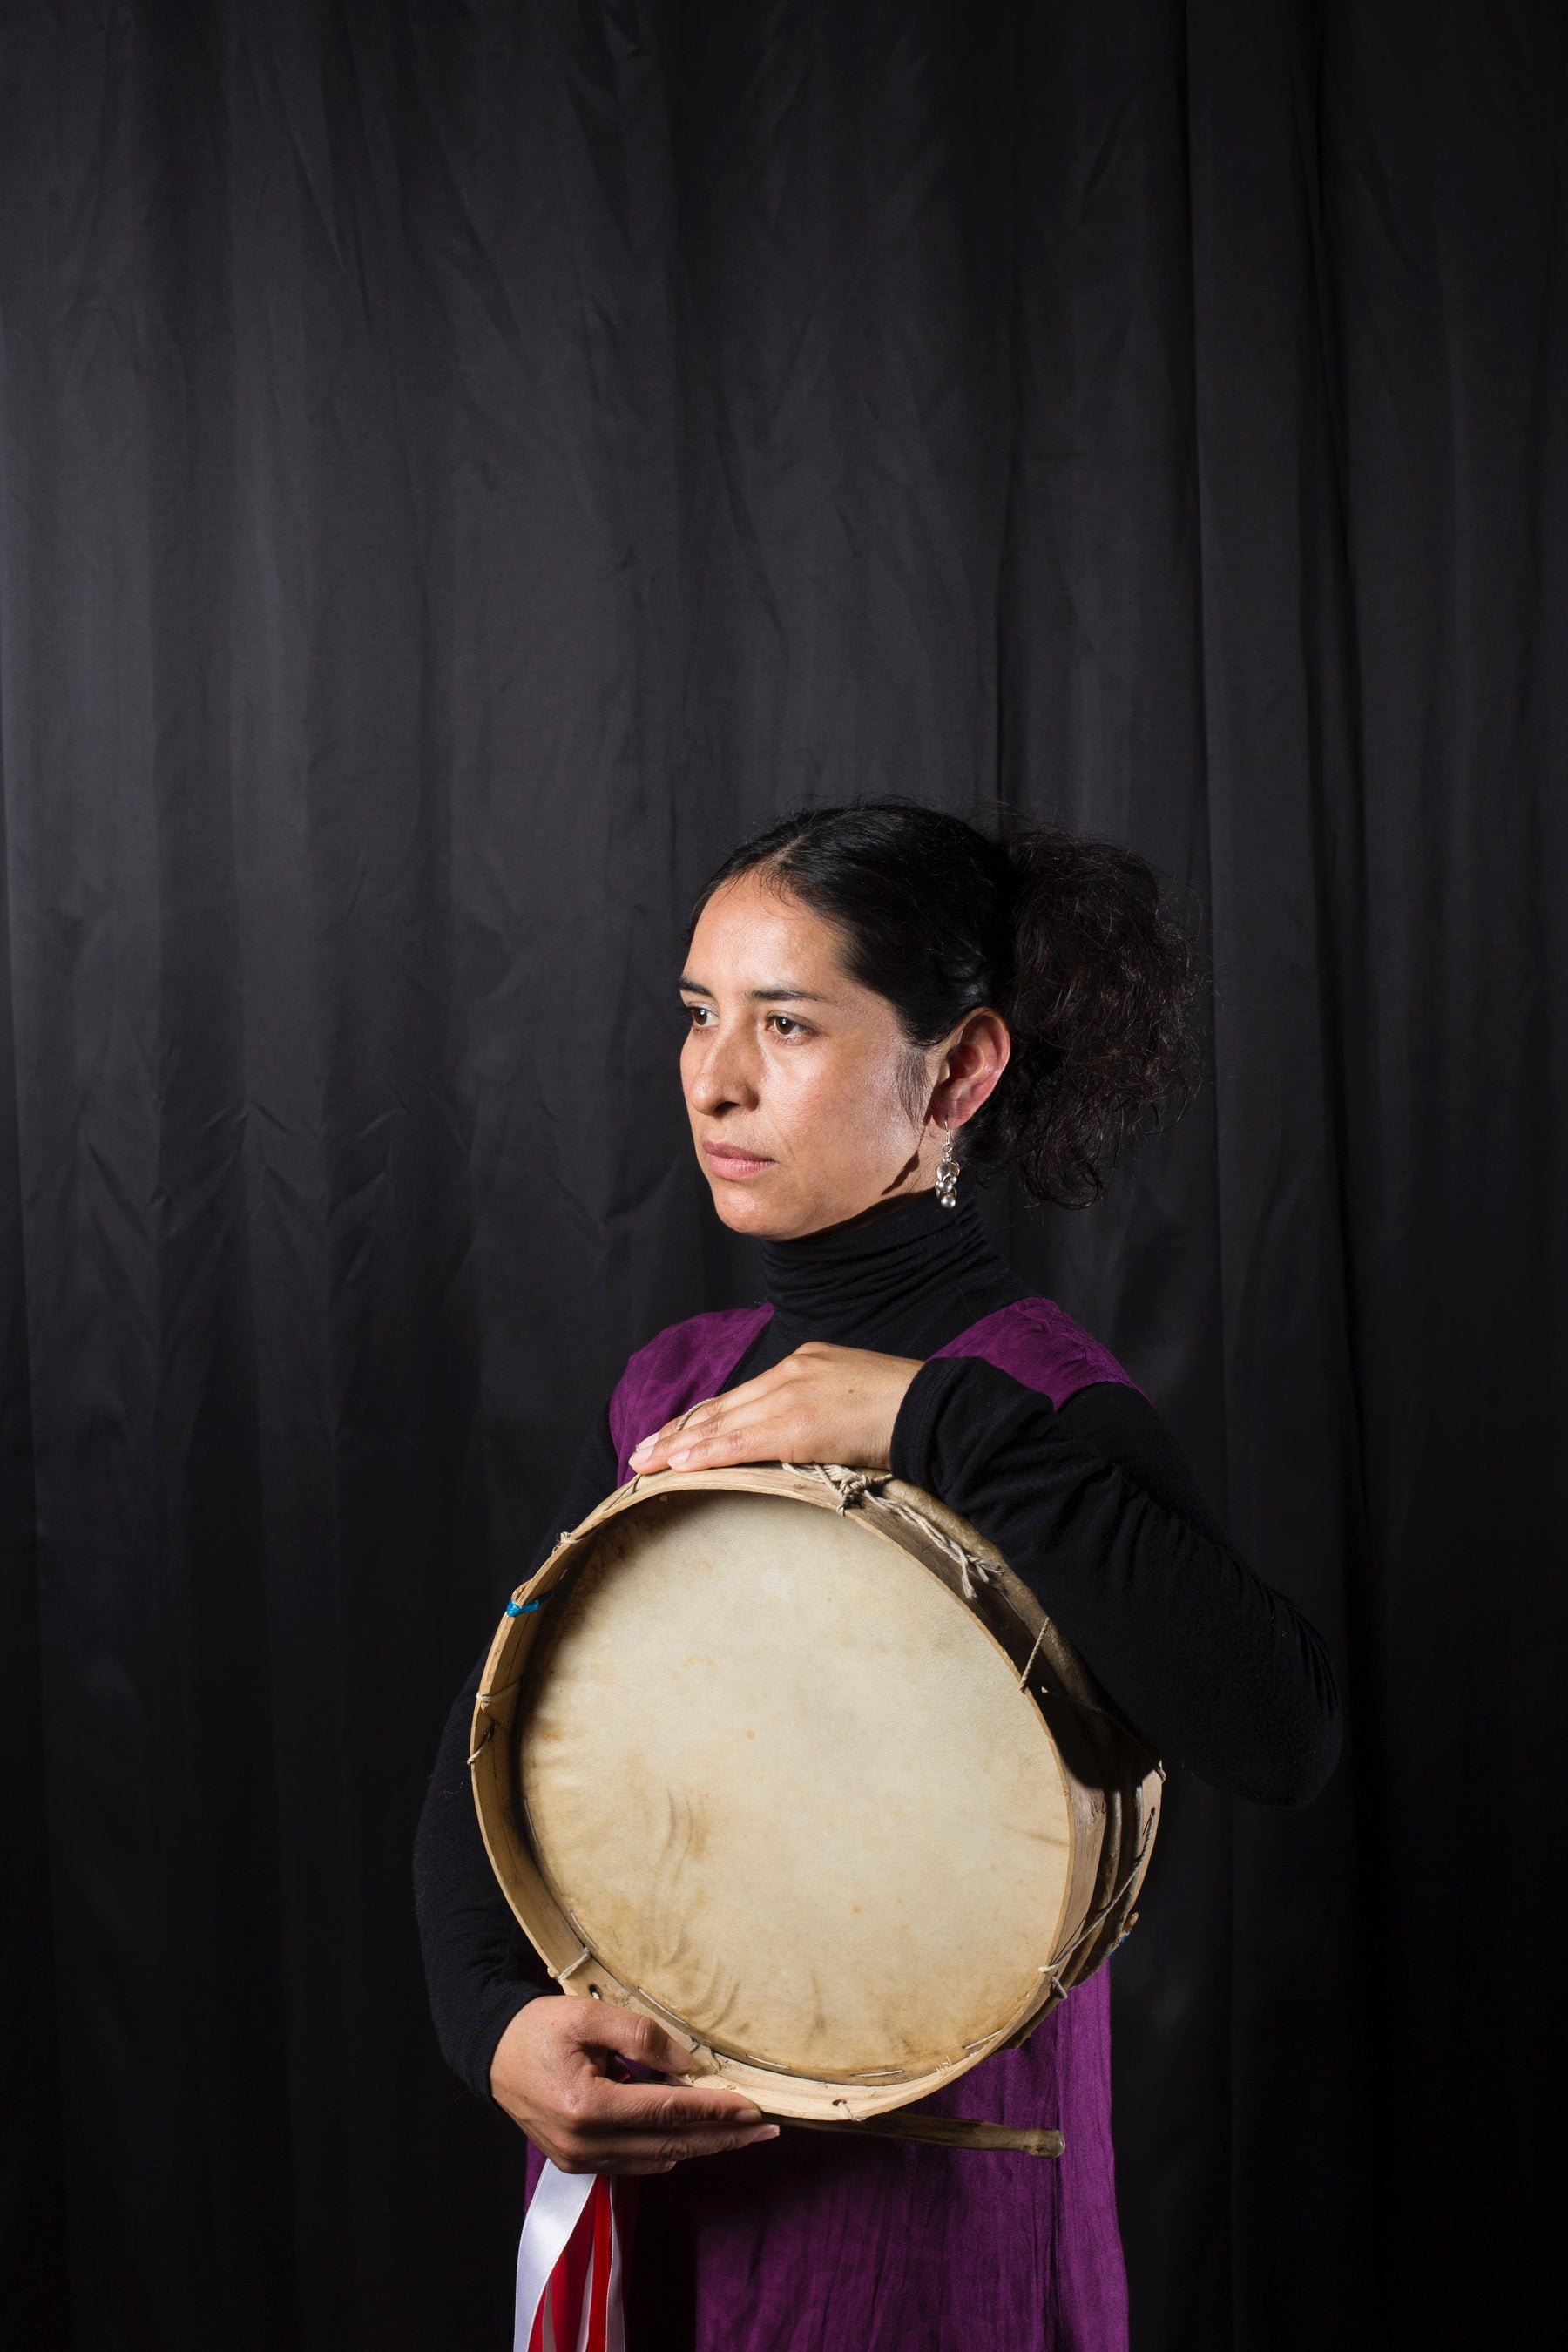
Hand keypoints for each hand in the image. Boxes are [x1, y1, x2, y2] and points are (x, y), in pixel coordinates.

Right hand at [490, 1996, 778, 2175]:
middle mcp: (586, 2144)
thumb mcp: (587, 2017)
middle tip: (767, 2129)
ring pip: (657, 2159)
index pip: (667, 2110)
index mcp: (588, 2107)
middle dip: (723, 2138)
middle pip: (671, 2144)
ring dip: (701, 2145)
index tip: (753, 2107)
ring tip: (740, 2132)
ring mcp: (580, 2161)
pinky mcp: (577, 2164)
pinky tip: (691, 2135)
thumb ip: (639, 2036)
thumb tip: (686, 2063)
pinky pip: (635, 2163)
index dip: (714, 2109)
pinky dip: (668, 2149)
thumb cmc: (538, 2029)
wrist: (491, 2055)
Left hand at [627, 1341, 922, 1476]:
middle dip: (677, 1432)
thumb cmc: (910, 1414)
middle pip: (721, 1406)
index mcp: (806, 1363)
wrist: (941, 1409)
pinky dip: (706, 1454)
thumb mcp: (857, 1403)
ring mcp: (794, 1394)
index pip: (741, 1395)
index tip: (672, 1436)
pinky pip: (741, 1442)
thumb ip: (823, 1416)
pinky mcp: (800, 1424)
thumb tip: (805, 1446)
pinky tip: (679, 1466)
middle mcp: (793, 1371)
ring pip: (721, 1423)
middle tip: (639, 1454)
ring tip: (644, 1465)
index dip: (702, 1417)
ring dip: (678, 1447)